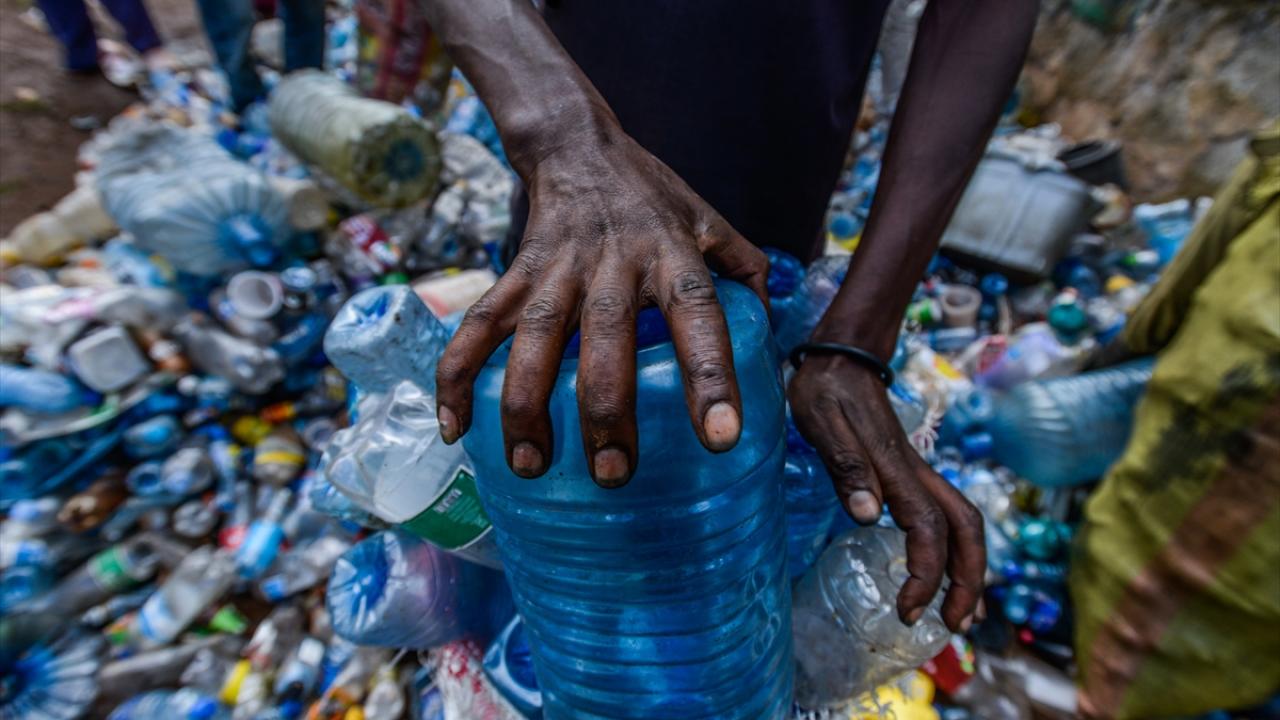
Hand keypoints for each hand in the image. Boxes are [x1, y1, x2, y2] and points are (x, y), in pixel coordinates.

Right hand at [435, 119, 769, 486]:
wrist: (577, 144)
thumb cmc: (654, 198)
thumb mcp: (711, 221)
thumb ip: (746, 274)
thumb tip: (770, 339)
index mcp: (673, 254)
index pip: (699, 315)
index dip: (711, 375)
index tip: (721, 437)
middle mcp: (613, 262)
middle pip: (607, 340)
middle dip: (606, 411)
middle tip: (612, 474)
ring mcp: (556, 268)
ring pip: (535, 340)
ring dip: (526, 406)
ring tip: (530, 465)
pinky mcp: (514, 273)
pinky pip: (479, 327)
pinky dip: (458, 376)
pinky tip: (457, 428)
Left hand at [788, 355, 985, 631]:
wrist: (841, 354)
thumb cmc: (826, 388)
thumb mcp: (822, 421)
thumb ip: (846, 467)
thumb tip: (868, 517)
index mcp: (896, 468)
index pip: (929, 529)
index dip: (926, 574)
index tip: (906, 609)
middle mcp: (916, 473)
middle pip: (967, 529)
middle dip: (968, 581)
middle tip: (952, 626)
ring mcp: (916, 472)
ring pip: (962, 522)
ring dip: (967, 568)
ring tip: (955, 612)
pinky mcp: (908, 472)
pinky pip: (944, 515)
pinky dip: (952, 549)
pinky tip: (937, 571)